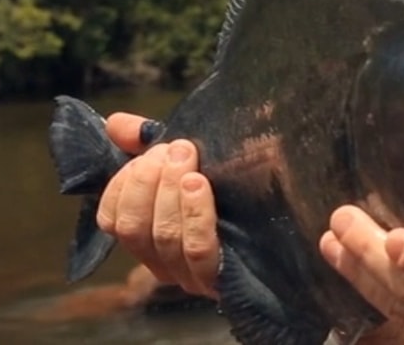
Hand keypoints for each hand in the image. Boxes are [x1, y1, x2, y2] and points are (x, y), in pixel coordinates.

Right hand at [95, 112, 220, 297]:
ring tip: (186, 157)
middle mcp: (163, 262)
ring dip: (170, 190)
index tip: (148, 153)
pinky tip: (199, 184)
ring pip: (164, 236)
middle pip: (133, 228)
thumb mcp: (186, 161)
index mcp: (148, 236)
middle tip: (175, 149)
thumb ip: (147, 145)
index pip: (112, 219)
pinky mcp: (220, 279)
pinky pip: (197, 249)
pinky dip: (194, 213)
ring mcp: (190, 275)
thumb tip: (114, 124)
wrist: (290, 212)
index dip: (122, 184)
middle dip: (147, 181)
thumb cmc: (232, 185)